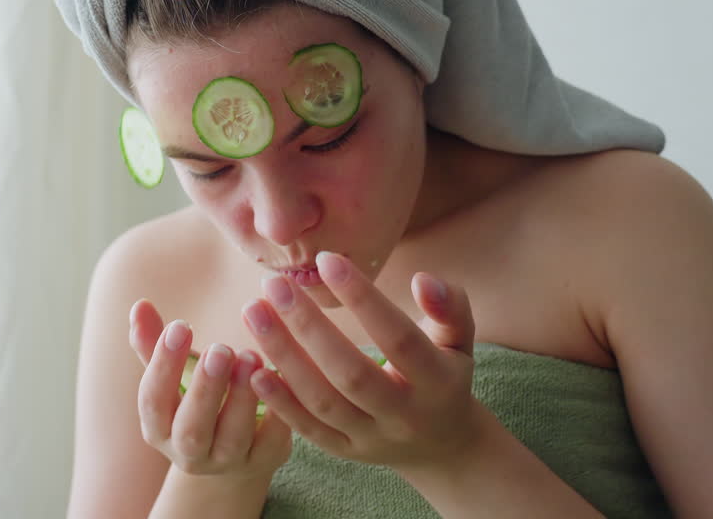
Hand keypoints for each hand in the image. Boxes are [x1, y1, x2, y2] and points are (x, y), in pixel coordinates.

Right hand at [129, 299, 292, 479]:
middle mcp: (189, 452)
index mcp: (159, 428)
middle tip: (221, 349)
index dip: (163, 365)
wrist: (234, 453)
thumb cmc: (198, 402)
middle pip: (192, 429)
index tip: (180, 326)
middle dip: (206, 389)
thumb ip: (155, 344)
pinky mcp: (264, 461)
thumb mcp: (174, 377)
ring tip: (252, 356)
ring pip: (233, 438)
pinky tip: (283, 379)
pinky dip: (278, 414)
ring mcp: (228, 462)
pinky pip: (272, 442)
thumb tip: (140, 305)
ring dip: (242, 397)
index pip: (153, 400)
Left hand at [242, 251, 480, 469]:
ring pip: (323, 401)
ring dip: (283, 356)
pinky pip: (308, 430)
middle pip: (351, 373)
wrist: (442, 447)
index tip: (326, 259)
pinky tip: (252, 368)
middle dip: (308, 326)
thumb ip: (450, 307)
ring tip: (254, 312)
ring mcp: (371, 438)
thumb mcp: (460, 341)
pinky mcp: (345, 452)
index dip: (363, 298)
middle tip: (272, 285)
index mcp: (437, 382)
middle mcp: (403, 415)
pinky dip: (279, 402)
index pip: (398, 337)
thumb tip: (422, 280)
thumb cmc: (445, 376)